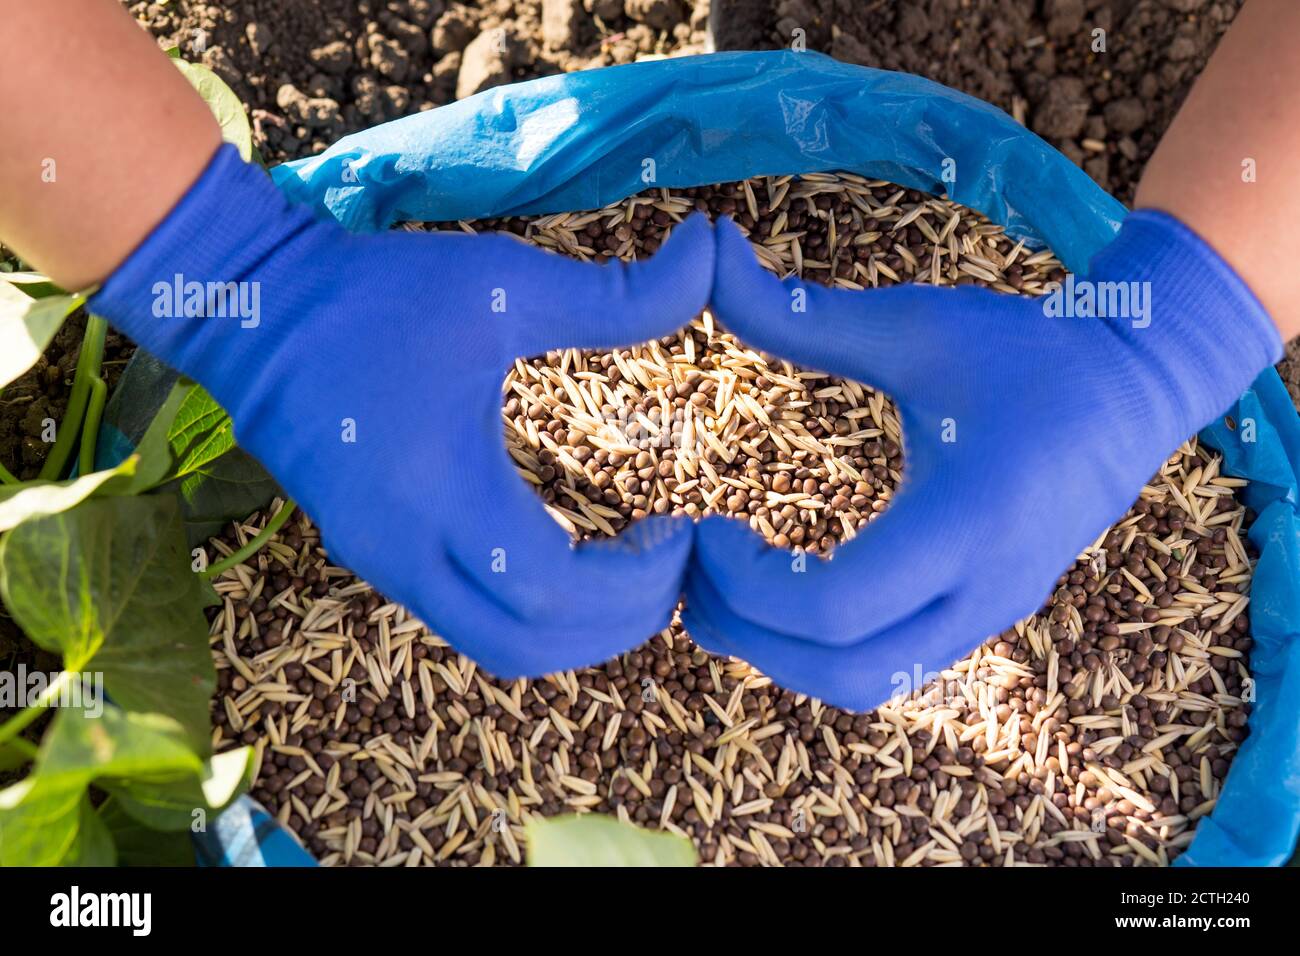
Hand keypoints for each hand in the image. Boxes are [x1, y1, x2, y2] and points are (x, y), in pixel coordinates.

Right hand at [90, 144, 715, 676]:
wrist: (252, 309)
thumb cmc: (377, 294)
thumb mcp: (502, 284)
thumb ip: (616, 293)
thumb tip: (711, 258)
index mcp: (442, 490)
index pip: (554, 590)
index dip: (636, 583)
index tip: (682, 533)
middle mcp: (405, 548)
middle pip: (525, 647)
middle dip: (617, 628)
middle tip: (673, 574)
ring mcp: (381, 561)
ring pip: (493, 645)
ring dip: (574, 630)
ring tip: (634, 574)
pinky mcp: (372, 555)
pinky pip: (465, 618)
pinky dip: (531, 613)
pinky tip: (574, 563)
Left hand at [683, 213, 1280, 710]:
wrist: (1134, 387)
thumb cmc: (1025, 350)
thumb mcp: (915, 324)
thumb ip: (801, 310)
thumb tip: (706, 249)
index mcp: (968, 519)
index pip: (835, 606)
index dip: (745, 584)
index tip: (700, 528)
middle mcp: (986, 588)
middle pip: (845, 674)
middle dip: (750, 637)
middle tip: (693, 574)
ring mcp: (991, 613)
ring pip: (868, 684)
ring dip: (781, 653)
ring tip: (722, 588)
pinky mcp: (985, 615)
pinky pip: (891, 665)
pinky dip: (821, 648)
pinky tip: (777, 592)